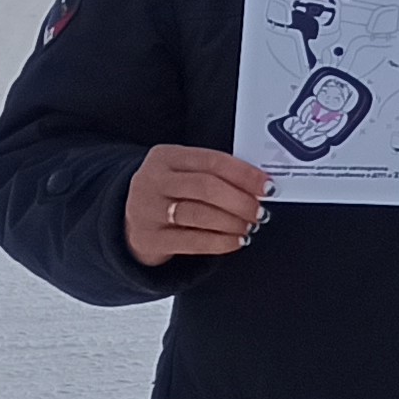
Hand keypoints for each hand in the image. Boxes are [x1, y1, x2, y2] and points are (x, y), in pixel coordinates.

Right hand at [125, 145, 269, 267]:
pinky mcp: (148, 238)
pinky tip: (237, 241)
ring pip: (199, 213)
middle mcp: (152, 180)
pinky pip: (192, 241)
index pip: (212, 161)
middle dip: (240, 200)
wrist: (130, 224)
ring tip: (250, 226)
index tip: (268, 186)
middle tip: (260, 211)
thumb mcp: (184, 175)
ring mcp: (147, 209)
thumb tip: (260, 187)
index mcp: (166, 156)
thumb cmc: (171, 196)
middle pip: (206, 187)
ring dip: (232, 221)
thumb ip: (216, 175)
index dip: (245, 174)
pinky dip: (220, 241)